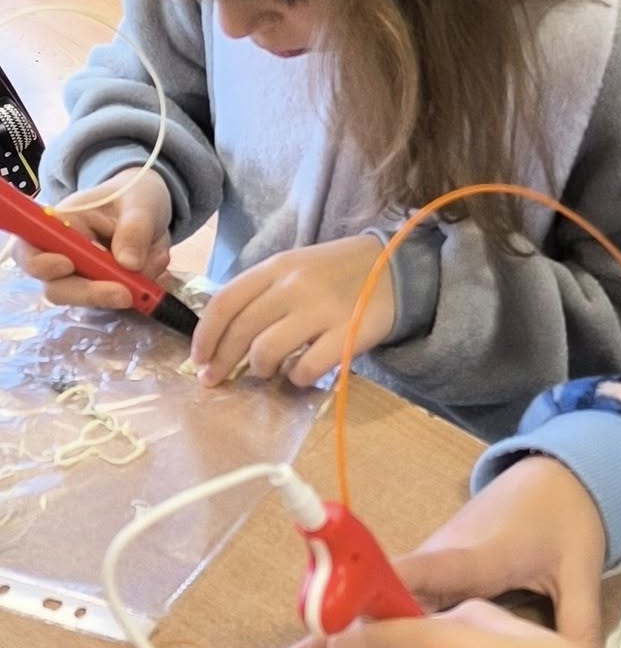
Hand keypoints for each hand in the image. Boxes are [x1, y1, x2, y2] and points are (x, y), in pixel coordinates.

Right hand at [11, 167, 172, 311]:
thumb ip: (135, 229)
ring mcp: (84, 278)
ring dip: (125, 290)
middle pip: (58, 288)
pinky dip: (143, 293)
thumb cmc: (133, 197)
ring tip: (155, 261)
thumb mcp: (140, 203)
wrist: (150, 208)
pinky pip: (120, 302)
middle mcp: (63, 257)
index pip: (31, 251)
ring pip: (90, 302)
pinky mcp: (105, 292)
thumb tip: (128, 263)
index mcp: (59, 225)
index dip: (42, 264)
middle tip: (125, 294)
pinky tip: (158, 271)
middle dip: (91, 294)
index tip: (67, 265)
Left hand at [192, 235, 394, 387]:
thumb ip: (261, 294)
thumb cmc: (337, 272)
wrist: (395, 268)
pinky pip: (306, 368)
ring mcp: (321, 310)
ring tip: (267, 372)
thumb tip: (223, 335)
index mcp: (276, 267)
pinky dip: (295, 378)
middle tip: (215, 380)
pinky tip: (299, 374)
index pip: (224, 303)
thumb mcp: (294, 268)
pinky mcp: (347, 335)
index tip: (198, 359)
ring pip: (267, 351)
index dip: (204, 336)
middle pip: (240, 331)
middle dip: (221, 362)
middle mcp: (294, 286)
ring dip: (259, 370)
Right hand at [282, 455, 606, 647]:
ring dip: (337, 640)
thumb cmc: (564, 522)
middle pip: (384, 602)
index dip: (388, 594)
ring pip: (377, 610)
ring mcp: (428, 565)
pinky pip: (387, 609)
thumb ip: (578, 624)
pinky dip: (356, 635)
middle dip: (341, 638)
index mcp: (478, 555)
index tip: (350, 620)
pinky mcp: (426, 573)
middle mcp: (440, 558)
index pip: (428, 573)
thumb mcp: (579, 572)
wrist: (554, 475)